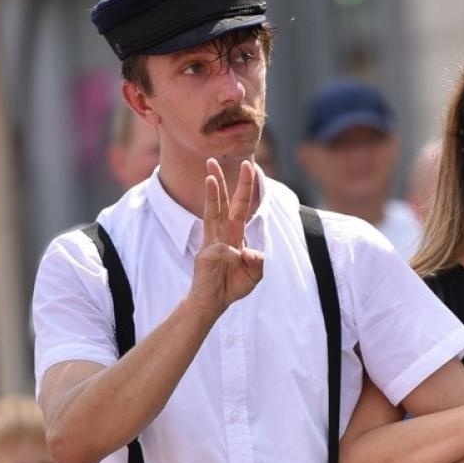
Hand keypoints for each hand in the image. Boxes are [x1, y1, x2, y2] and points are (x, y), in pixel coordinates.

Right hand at [187, 159, 264, 320]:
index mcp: (235, 235)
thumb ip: (257, 263)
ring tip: (210, 176)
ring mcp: (212, 243)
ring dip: (213, 195)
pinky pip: (222, 250)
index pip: (240, 207)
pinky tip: (236, 260)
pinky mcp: (206, 256)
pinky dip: (231, 255)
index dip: (244, 188)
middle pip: (223, 203)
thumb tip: (251, 252)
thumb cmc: (231, 285)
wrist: (212, 303)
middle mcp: (222, 234)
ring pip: (213, 214)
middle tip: (214, 159)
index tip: (248, 167)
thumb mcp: (254, 275)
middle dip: (223, 181)